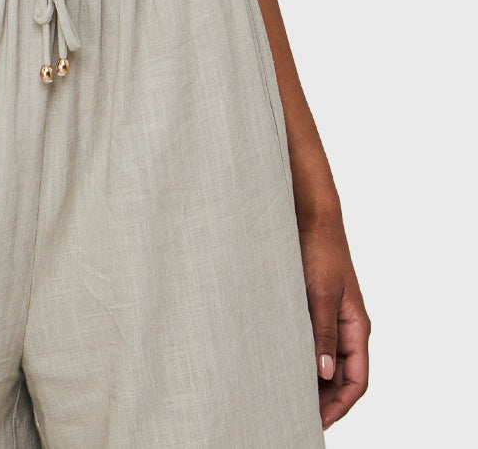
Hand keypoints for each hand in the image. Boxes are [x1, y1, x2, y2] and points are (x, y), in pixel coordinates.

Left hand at [298, 214, 370, 429]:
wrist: (310, 217)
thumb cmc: (320, 250)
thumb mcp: (321, 294)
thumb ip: (323, 333)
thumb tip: (325, 375)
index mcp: (357, 326)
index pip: (357, 380)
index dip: (340, 405)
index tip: (319, 422)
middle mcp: (347, 327)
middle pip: (342, 376)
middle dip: (324, 399)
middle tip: (296, 414)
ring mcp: (331, 318)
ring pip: (326, 361)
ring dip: (312, 380)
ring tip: (287, 397)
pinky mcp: (315, 308)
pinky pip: (313, 342)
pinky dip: (302, 358)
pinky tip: (282, 365)